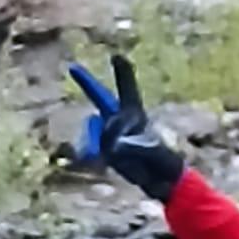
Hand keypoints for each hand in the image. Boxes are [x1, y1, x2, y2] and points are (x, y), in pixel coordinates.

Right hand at [68, 54, 184, 203]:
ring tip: (121, 153)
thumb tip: (113, 146)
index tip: (117, 56)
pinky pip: (92, 146)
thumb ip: (133, 144)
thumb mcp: (152, 150)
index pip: (127, 91)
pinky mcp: (106, 150)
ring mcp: (111, 134)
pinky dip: (91, 151)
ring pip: (98, 129)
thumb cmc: (164, 161)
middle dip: (88, 83)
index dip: (122, 73)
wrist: (161, 181)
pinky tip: (89, 156)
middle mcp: (121, 120)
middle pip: (102, 99)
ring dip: (106, 139)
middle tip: (74, 68)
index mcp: (136, 114)